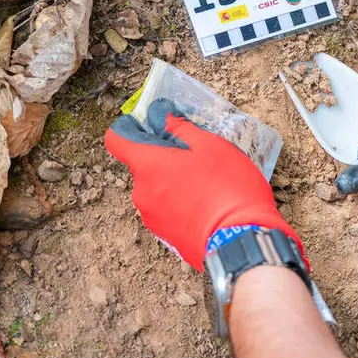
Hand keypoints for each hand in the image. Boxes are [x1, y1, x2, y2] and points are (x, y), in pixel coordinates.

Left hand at [104, 99, 302, 269]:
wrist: (242, 242)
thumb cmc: (228, 188)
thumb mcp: (210, 146)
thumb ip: (180, 128)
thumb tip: (160, 115)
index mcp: (147, 166)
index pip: (116, 139)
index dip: (128, 128)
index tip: (150, 126)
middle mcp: (141, 192)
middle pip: (143, 165)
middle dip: (164, 158)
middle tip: (197, 158)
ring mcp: (152, 218)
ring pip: (156, 188)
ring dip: (174, 182)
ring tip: (207, 186)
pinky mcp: (165, 237)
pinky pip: (167, 210)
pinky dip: (180, 204)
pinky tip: (206, 206)